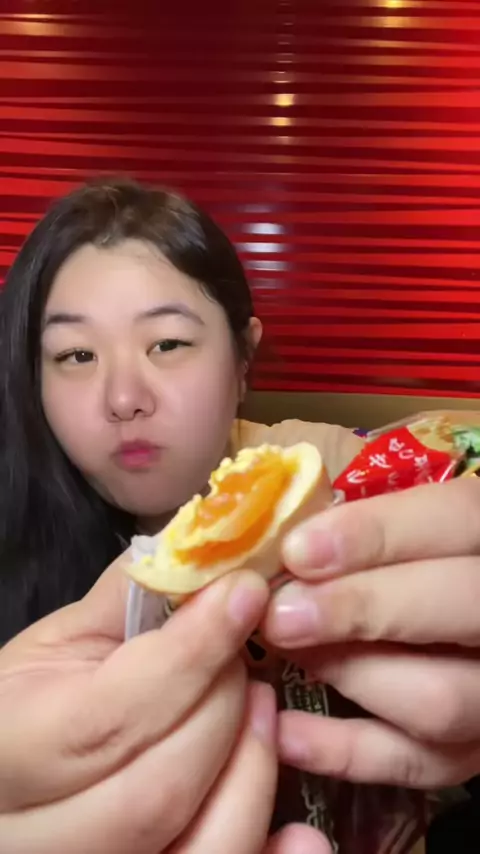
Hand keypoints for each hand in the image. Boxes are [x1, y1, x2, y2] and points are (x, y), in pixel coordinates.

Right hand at [0, 555, 279, 853]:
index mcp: (9, 752)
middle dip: (224, 712)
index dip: (192, 654)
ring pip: (198, 853)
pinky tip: (302, 837)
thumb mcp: (59, 642)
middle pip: (161, 790)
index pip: (114, 716)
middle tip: (247, 660)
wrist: (10, 775)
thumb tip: (207, 555)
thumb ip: (126, 600)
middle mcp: (41, 840)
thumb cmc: (31, 702)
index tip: (245, 593)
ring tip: (263, 712)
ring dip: (252, 773)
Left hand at [263, 478, 479, 789]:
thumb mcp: (409, 529)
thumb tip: (283, 547)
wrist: (448, 628)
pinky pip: (417, 764)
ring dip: (349, 673)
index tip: (297, 550)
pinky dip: (344, 752)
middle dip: (359, 608)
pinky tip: (283, 728)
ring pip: (440, 697)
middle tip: (281, 613)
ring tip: (287, 651)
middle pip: (456, 608)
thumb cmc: (409, 561)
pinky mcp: (475, 750)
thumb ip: (368, 530)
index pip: (454, 519)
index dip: (375, 533)